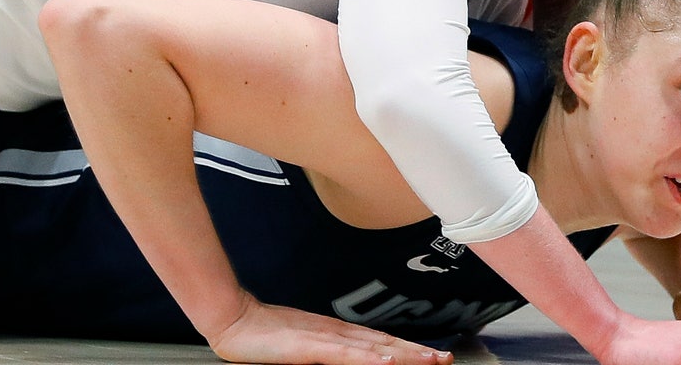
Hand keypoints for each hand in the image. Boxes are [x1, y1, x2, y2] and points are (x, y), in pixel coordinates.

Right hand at [209, 293, 452, 364]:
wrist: (235, 320)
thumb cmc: (264, 335)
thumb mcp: (304, 345)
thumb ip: (328, 351)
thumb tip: (352, 356)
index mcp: (338, 335)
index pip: (381, 344)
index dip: (408, 350)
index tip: (432, 356)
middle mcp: (339, 334)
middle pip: (385, 345)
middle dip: (417, 354)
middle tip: (445, 359)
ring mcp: (326, 339)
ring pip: (373, 349)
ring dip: (404, 356)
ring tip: (430, 361)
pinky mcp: (311, 347)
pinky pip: (345, 355)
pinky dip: (369, 359)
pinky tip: (387, 362)